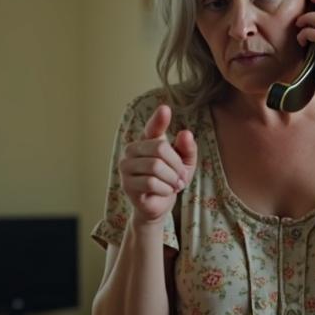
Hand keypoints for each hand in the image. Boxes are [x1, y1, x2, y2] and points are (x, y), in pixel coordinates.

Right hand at [118, 104, 197, 225]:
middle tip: (182, 177)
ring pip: (155, 166)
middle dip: (176, 164)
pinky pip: (151, 183)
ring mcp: (127, 166)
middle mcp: (133, 149)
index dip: (159, 119)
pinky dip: (165, 189)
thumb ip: (187, 148)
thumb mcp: (186, 163)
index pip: (152, 127)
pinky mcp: (127, 184)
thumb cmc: (171, 179)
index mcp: (148, 140)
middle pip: (160, 148)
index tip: (165, 109)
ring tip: (175, 185)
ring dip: (172, 178)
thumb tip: (185, 133)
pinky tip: (166, 191)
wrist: (160, 205)